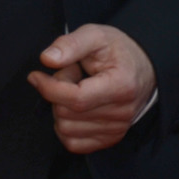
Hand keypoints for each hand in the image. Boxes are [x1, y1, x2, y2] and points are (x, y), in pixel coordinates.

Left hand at [28, 23, 156, 152]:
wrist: (143, 66)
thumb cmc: (116, 50)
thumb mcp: (95, 34)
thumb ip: (70, 44)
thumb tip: (47, 59)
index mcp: (121, 86)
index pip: (75, 98)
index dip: (48, 88)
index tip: (35, 76)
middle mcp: (122, 113)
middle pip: (67, 114)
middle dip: (56, 93)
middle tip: (69, 75)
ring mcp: (118, 129)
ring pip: (66, 129)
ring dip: (61, 109)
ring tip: (75, 89)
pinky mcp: (111, 138)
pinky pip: (74, 144)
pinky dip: (65, 128)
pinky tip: (72, 109)